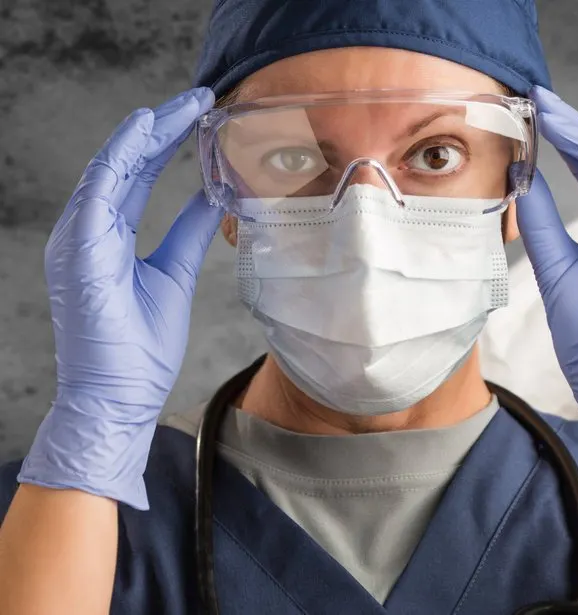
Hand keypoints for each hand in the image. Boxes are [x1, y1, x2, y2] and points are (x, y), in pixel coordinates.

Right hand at [20, 88, 221, 509]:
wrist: (118, 396)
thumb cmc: (139, 347)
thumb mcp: (175, 274)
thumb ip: (189, 231)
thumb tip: (214, 194)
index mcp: (107, 235)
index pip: (136, 175)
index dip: (167, 141)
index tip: (203, 115)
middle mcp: (87, 230)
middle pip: (124, 164)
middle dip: (162, 127)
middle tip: (202, 97)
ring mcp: (77, 238)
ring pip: (111, 167)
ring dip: (147, 132)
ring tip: (183, 105)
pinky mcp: (78, 250)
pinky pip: (98, 190)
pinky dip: (120, 156)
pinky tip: (144, 130)